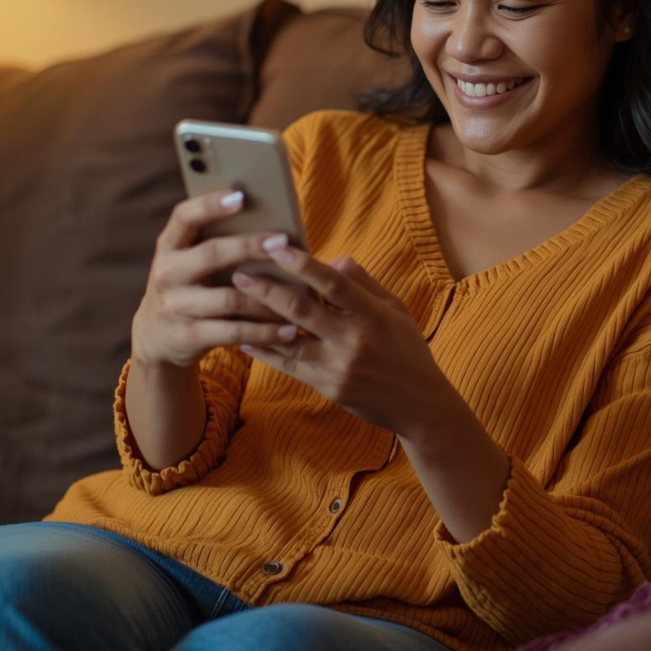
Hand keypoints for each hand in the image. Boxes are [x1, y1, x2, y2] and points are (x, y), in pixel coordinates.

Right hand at [131, 189, 302, 368]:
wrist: (158, 338)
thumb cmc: (190, 287)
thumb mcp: (191, 262)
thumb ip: (218, 242)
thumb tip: (273, 225)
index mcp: (170, 246)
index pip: (184, 217)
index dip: (210, 204)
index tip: (240, 195)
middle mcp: (168, 273)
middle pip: (212, 254)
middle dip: (250, 246)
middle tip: (283, 242)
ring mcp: (177, 306)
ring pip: (230, 298)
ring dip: (269, 296)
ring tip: (300, 293)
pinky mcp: (190, 336)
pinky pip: (235, 331)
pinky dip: (266, 331)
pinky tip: (290, 329)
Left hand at [231, 245, 462, 439]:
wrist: (418, 404)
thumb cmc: (407, 349)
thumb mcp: (395, 309)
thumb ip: (363, 283)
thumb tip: (331, 260)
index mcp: (373, 314)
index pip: (334, 284)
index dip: (304, 264)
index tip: (277, 246)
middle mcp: (355, 339)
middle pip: (302, 310)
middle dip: (267, 290)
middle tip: (239, 273)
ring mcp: (339, 366)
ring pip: (289, 339)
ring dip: (258, 320)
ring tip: (232, 302)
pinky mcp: (329, 387)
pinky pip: (289, 365)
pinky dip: (264, 351)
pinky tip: (244, 337)